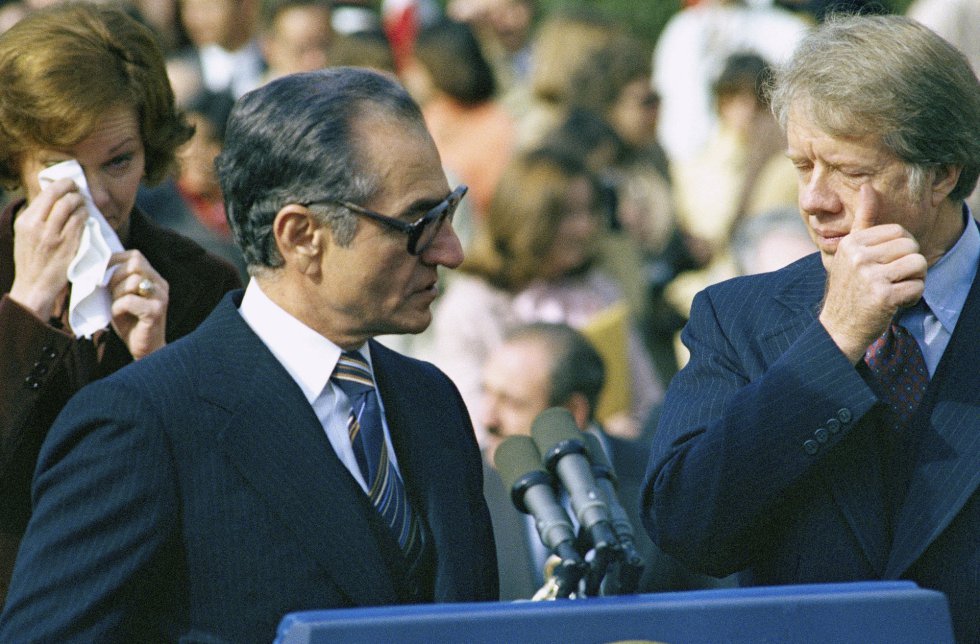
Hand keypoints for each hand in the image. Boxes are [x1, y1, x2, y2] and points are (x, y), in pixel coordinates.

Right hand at [8, 178, 86, 318]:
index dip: (61, 184)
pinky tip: (86, 216)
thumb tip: (53, 196)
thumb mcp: (25, 234)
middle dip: (73, 189)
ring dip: (81, 202)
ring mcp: (53, 235)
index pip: (46, 193)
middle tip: (79, 190)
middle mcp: (37, 226)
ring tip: (83, 203)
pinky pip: (80, 222)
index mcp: (25, 221)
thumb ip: (37, 217)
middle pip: (59, 195)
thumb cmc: (32, 260)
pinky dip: (85, 215)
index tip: (69, 184)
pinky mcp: (68, 245)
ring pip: (71, 206)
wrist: (34, 286)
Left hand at [107, 250, 168, 359]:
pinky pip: (129, 300)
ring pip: (132, 281)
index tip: (101, 269)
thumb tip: (96, 267)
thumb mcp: (121, 297)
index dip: (115, 259)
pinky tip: (119, 315)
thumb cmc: (131, 323)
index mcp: (154, 279)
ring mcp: (160, 298)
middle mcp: (161, 285)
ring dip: (116, 293)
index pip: (135, 256)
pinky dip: (118, 307)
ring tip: (116, 306)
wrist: (145, 350)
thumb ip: (117, 281)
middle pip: (135, 264)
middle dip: (115, 276)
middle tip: (108, 291)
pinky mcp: (155, 312)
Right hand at [818, 184, 926, 362]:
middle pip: (910, 246)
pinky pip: (917, 287)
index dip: (902, 248)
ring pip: (918, 264)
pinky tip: (895, 303)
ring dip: (915, 280)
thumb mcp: (850, 252)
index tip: (889, 264)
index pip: (898, 231)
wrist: (837, 327)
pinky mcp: (882, 295)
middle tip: (895, 279)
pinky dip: (912, 297)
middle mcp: (858, 256)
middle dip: (911, 264)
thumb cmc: (848, 288)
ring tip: (897, 289)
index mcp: (852, 243)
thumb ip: (863, 221)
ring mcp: (869, 276)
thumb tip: (868, 187)